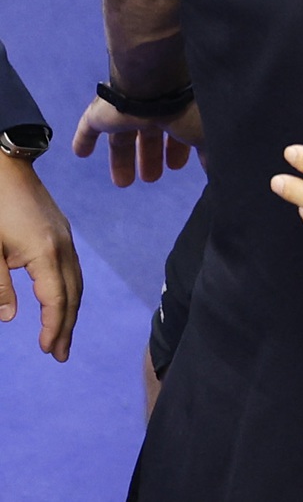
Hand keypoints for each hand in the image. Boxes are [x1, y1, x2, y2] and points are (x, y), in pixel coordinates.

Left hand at [0, 155, 80, 361]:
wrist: (6, 167)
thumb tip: (8, 317)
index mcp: (44, 253)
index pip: (56, 299)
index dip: (52, 327)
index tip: (46, 351)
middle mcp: (62, 248)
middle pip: (73, 295)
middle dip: (66, 326)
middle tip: (60, 355)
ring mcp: (65, 239)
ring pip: (76, 282)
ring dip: (71, 311)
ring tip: (62, 335)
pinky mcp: (61, 233)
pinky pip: (72, 270)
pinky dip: (70, 292)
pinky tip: (62, 301)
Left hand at [72, 93, 201, 184]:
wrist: (156, 80)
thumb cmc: (187, 107)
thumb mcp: (209, 135)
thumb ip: (211, 155)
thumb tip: (217, 173)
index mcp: (179, 110)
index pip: (177, 134)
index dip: (177, 151)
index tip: (177, 167)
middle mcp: (153, 108)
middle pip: (149, 137)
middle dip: (151, 157)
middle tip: (151, 178)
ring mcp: (127, 110)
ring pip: (123, 137)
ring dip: (123, 159)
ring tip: (124, 183)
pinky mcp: (102, 113)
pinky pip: (89, 128)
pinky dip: (84, 140)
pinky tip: (81, 153)